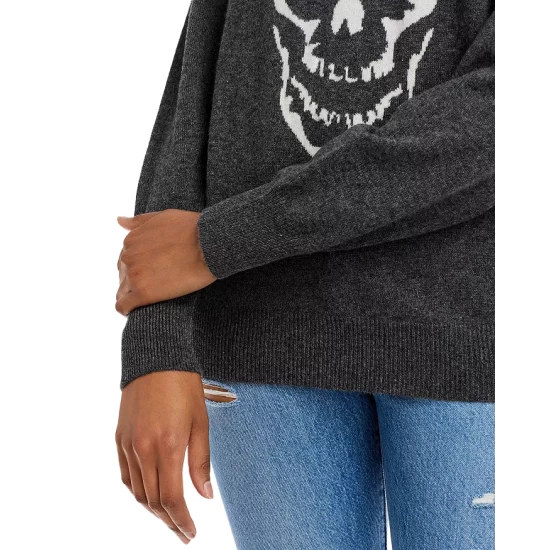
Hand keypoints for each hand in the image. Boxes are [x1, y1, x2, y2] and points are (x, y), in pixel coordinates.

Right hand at [115, 371, 212, 544]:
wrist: (156, 358)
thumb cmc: (184, 386)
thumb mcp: (201, 422)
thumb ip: (201, 461)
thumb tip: (204, 495)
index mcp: (168, 446)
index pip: (172, 499)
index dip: (182, 521)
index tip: (191, 533)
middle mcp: (143, 449)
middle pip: (153, 501)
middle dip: (169, 521)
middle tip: (183, 532)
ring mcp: (128, 444)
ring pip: (138, 492)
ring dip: (153, 510)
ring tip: (169, 517)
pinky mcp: (120, 438)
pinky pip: (127, 475)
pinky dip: (138, 491)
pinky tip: (149, 494)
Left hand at [116, 210, 215, 314]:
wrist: (207, 244)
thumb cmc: (191, 228)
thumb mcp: (162, 217)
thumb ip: (139, 221)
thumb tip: (120, 220)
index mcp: (131, 240)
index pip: (126, 258)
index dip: (139, 264)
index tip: (151, 270)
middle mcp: (128, 257)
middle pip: (123, 273)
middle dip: (135, 279)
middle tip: (155, 283)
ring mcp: (135, 276)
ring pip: (123, 290)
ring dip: (131, 294)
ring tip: (146, 298)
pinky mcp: (144, 294)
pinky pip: (124, 306)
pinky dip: (126, 308)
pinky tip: (132, 311)